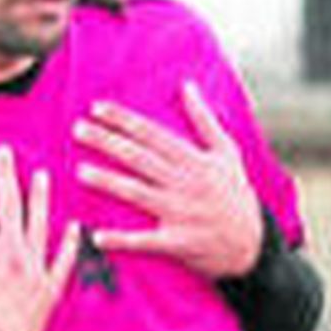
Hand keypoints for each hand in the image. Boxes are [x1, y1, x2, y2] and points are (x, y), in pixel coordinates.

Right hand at [0, 146, 79, 330]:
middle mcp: (11, 256)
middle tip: (4, 152)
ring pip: (40, 226)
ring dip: (40, 198)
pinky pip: (64, 263)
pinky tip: (74, 227)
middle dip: (5, 175)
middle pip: (8, 205)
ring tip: (41, 175)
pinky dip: (70, 245)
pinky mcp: (49, 294)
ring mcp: (33, 273)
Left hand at [74, 80, 264, 279]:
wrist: (252, 244)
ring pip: (138, 193)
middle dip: (107, 142)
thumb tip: (187, 86)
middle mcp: (185, 183)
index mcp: (194, 160)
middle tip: (78, 129)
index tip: (97, 109)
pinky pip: (145, 241)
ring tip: (81, 171)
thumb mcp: (227, 153)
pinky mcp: (178, 242)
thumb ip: (204, 119)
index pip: (152, 134)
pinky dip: (122, 240)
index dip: (124, 120)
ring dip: (109, 182)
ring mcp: (181, 213)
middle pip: (139, 158)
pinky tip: (98, 237)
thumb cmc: (236, 196)